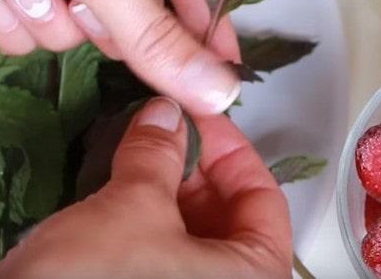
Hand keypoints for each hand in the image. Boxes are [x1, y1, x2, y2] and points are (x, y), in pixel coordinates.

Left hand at [0, 0, 240, 114]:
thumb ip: (154, 34)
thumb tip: (219, 91)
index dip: (208, 22)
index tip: (224, 73)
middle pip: (125, 11)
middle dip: (98, 16)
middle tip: (86, 6)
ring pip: (69, 26)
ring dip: (43, 15)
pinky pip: (25, 26)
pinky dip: (5, 17)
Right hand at [0, 98, 291, 278]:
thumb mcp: (134, 209)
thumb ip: (159, 155)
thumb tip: (166, 117)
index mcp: (256, 274)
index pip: (262, 196)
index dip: (229, 148)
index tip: (197, 118)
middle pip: (227, 214)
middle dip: (191, 168)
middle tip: (160, 132)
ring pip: (191, 233)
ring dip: (164, 192)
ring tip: (135, 156)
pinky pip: (162, 254)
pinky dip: (145, 221)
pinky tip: (118, 193)